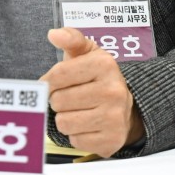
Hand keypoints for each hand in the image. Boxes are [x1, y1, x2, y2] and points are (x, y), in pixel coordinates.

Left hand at [42, 27, 144, 156]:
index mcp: (105, 65)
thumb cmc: (98, 77)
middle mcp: (113, 90)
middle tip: (69, 98)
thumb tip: (54, 34)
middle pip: (59, 100)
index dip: (48, 81)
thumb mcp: (88, 53)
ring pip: (64, 122)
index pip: (58, 74)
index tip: (51, 83)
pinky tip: (87, 125)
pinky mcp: (111, 140)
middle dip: (58, 100)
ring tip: (77, 111)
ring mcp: (114, 117)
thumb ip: (71, 39)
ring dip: (65, 118)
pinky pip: (75, 140)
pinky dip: (76, 134)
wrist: (126, 107)